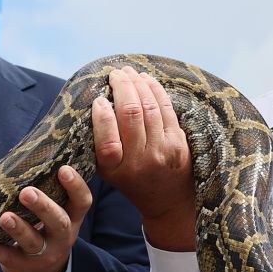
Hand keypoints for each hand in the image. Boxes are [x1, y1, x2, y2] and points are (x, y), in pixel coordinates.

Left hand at [0, 165, 89, 271]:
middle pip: (59, 222)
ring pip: (33, 242)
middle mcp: (61, 237)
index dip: (75, 186)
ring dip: (19, 229)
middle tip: (27, 192)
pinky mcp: (22, 266)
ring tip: (5, 217)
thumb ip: (49, 192)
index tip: (63, 169)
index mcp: (71, 218)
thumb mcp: (57, 214)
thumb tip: (28, 153)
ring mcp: (43, 254)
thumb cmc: (46, 230)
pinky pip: (8, 258)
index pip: (82, 202)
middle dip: (43, 207)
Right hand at [90, 67, 195, 250]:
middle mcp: (139, 161)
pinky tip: (146, 79)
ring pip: (149, 107)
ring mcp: (162, 151)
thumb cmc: (129, 179)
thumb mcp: (107, 170)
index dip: (102, 114)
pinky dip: (155, 89)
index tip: (99, 98)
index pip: (107, 139)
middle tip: (114, 73)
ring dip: (138, 83)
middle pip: (131, 114)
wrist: (166, 199)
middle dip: (122, 87)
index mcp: (115, 169)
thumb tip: (94, 103)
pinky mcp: (178, 143)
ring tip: (128, 73)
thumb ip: (98, 143)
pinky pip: (166, 109)